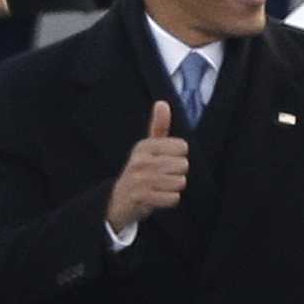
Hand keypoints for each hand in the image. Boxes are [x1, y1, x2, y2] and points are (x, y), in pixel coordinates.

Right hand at [107, 101, 188, 232]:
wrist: (119, 200)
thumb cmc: (140, 171)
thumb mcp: (148, 148)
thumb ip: (158, 127)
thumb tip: (163, 103)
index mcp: (144, 146)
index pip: (183, 147)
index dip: (179, 157)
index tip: (164, 162)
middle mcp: (141, 160)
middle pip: (183, 165)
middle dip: (177, 174)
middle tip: (161, 177)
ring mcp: (140, 179)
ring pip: (180, 182)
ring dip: (173, 188)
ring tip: (159, 187)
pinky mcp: (142, 197)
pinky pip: (174, 198)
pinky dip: (169, 200)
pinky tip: (158, 197)